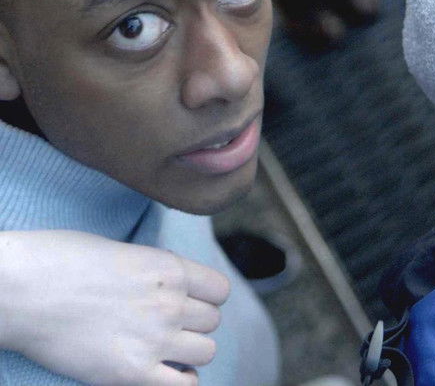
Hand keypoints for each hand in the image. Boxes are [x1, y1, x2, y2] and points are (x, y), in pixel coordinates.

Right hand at [0, 230, 229, 384]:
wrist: (25, 290)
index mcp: (168, 268)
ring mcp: (154, 340)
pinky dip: (180, 382)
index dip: (207, 296)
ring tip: (165, 348)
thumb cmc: (64, 260)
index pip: (220, 289)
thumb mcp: (123, 252)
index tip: (191, 300)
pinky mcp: (133, 374)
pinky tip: (165, 373)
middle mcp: (169, 303)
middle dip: (194, 323)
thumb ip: (156, 273)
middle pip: (213, 321)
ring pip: (206, 352)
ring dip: (189, 351)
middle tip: (169, 324)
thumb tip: (172, 288)